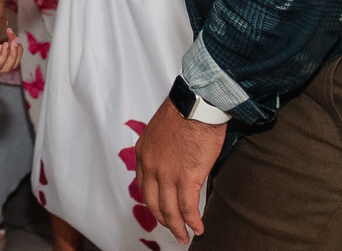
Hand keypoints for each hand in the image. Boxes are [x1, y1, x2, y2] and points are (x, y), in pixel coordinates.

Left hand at [135, 97, 225, 243]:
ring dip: (177, 226)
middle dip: (163, 219)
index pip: (143, 185)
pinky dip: (192, 221)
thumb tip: (173, 159)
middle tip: (172, 230)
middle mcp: (150, 165)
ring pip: (169, 209)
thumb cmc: (185, 112)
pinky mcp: (186, 177)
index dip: (152, 201)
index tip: (160, 209)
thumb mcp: (162, 131)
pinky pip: (187, 207)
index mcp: (143, 153)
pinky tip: (198, 228)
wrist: (196, 104)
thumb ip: (162, 149)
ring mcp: (166, 173)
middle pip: (153, 202)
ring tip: (184, 236)